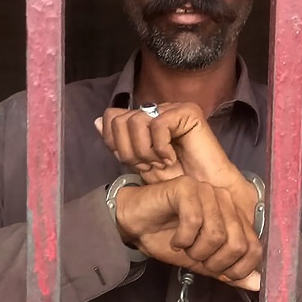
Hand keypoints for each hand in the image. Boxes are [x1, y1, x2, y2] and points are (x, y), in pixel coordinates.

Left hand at [95, 102, 257, 220]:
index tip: (136, 163)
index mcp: (144, 119)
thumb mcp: (139, 163)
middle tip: (151, 165)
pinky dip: (160, 147)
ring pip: (136, 121)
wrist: (204, 192)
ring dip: (145, 151)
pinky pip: (157, 124)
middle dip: (130, 150)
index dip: (116, 144)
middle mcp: (157, 110)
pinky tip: (172, 158)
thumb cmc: (176, 180)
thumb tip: (97, 121)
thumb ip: (119, 144)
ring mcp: (172, 108)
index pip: (112, 118)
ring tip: (162, 163)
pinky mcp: (187, 111)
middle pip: (120, 120)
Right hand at [114, 176, 260, 290]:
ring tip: (184, 246)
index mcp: (235, 216)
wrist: (136, 224)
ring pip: (216, 234)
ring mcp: (207, 191)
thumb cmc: (169, 239)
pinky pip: (194, 220)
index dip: (237, 269)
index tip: (215, 271)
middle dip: (214, 262)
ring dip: (196, 250)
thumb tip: (257, 284)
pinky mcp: (187, 187)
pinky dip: (182, 239)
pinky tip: (174, 238)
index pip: (254, 248)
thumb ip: (229, 272)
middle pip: (237, 243)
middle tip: (196, 258)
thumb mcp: (203, 262)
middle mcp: (226, 200)